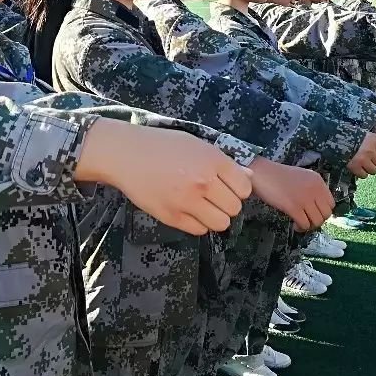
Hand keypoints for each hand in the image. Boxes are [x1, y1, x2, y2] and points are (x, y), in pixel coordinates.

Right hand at [77, 120, 251, 234]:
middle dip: (227, 204)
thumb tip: (248, 177)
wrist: (127, 154)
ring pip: (220, 223)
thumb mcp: (197, 145)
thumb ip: (223, 162)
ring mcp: (187, 201)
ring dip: (215, 217)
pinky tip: (188, 210)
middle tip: (213, 197)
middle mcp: (203, 182)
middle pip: (234, 208)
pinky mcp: (171, 216)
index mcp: (212, 161)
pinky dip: (197, 223)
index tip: (227, 186)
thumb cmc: (163, 146)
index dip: (238, 189)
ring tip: (203, 206)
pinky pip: (199, 230)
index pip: (244, 188)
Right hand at [249, 158, 333, 231]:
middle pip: (326, 214)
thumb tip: (318, 207)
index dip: (323, 212)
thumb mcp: (302, 177)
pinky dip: (300, 227)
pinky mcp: (293, 207)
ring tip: (300, 223)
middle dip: (317, 220)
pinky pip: (304, 224)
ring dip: (309, 226)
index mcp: (318, 181)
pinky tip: (294, 225)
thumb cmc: (278, 175)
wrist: (262, 173)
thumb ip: (312, 188)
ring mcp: (304, 198)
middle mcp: (315, 189)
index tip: (314, 213)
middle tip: (307, 220)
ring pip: (317, 221)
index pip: (331, 203)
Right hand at [346, 132, 375, 178]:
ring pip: (374, 171)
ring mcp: (363, 159)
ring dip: (369, 169)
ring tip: (363, 166)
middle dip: (374, 163)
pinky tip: (357, 169)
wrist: (335, 139)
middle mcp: (371, 150)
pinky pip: (364, 175)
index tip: (374, 155)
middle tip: (368, 161)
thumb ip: (373, 144)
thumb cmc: (350, 136)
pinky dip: (361, 173)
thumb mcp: (365, 136)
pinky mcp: (355, 167)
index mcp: (374, 140)